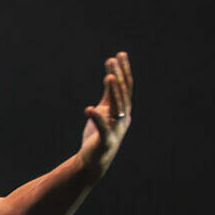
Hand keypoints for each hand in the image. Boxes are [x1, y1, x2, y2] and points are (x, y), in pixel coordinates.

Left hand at [79, 52, 133, 177]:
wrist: (94, 159)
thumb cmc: (99, 134)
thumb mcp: (104, 110)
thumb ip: (108, 95)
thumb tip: (111, 75)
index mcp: (123, 109)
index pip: (125, 86)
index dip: (124, 70)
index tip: (120, 54)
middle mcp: (123, 117)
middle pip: (122, 93)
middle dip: (118, 75)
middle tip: (112, 60)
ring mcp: (116, 129)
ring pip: (117, 107)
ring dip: (113, 91)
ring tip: (108, 77)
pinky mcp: (106, 140)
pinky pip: (103, 127)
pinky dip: (96, 118)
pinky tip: (88, 109)